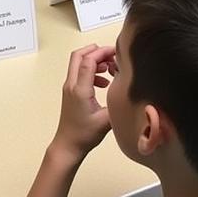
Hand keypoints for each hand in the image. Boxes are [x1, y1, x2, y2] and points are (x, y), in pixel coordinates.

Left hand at [51, 45, 114, 161]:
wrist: (68, 145)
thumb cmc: (84, 135)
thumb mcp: (105, 121)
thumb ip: (117, 105)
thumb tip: (129, 92)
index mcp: (79, 89)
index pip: (88, 61)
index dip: (101, 52)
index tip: (115, 51)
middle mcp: (71, 85)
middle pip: (78, 56)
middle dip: (95, 51)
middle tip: (112, 54)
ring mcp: (69, 88)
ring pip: (78, 64)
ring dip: (93, 61)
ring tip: (110, 68)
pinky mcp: (71, 92)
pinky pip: (79, 73)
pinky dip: (91, 71)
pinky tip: (104, 82)